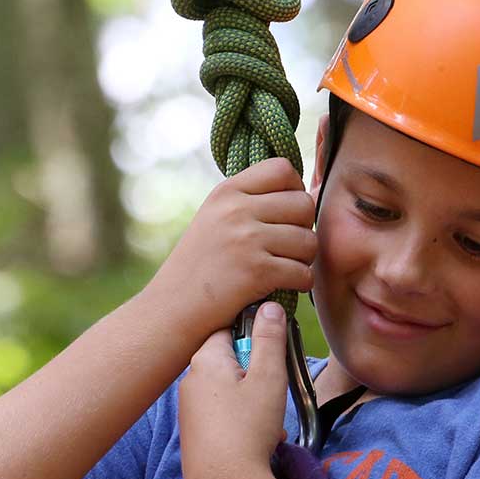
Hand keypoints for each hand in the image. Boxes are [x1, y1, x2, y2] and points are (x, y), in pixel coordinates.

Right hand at [145, 158, 316, 339]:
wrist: (170, 310)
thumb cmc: (198, 268)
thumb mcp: (213, 220)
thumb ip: (248, 202)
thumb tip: (301, 192)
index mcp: (226, 192)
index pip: (282, 168)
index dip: (295, 189)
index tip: (287, 212)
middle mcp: (236, 210)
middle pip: (303, 204)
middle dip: (304, 228)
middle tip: (289, 246)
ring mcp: (246, 240)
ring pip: (309, 241)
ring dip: (304, 258)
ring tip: (286, 267)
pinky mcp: (256, 272)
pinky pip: (304, 272)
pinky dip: (301, 283)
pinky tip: (286, 286)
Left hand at [179, 302, 291, 478]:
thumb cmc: (247, 427)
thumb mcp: (268, 376)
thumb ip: (270, 339)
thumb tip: (269, 307)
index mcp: (206, 359)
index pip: (229, 327)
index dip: (254, 333)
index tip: (273, 345)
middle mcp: (190, 378)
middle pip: (230, 359)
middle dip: (256, 371)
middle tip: (273, 387)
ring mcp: (189, 407)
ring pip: (228, 389)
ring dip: (252, 398)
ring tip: (268, 418)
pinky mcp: (193, 430)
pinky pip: (221, 413)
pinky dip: (241, 419)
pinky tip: (257, 436)